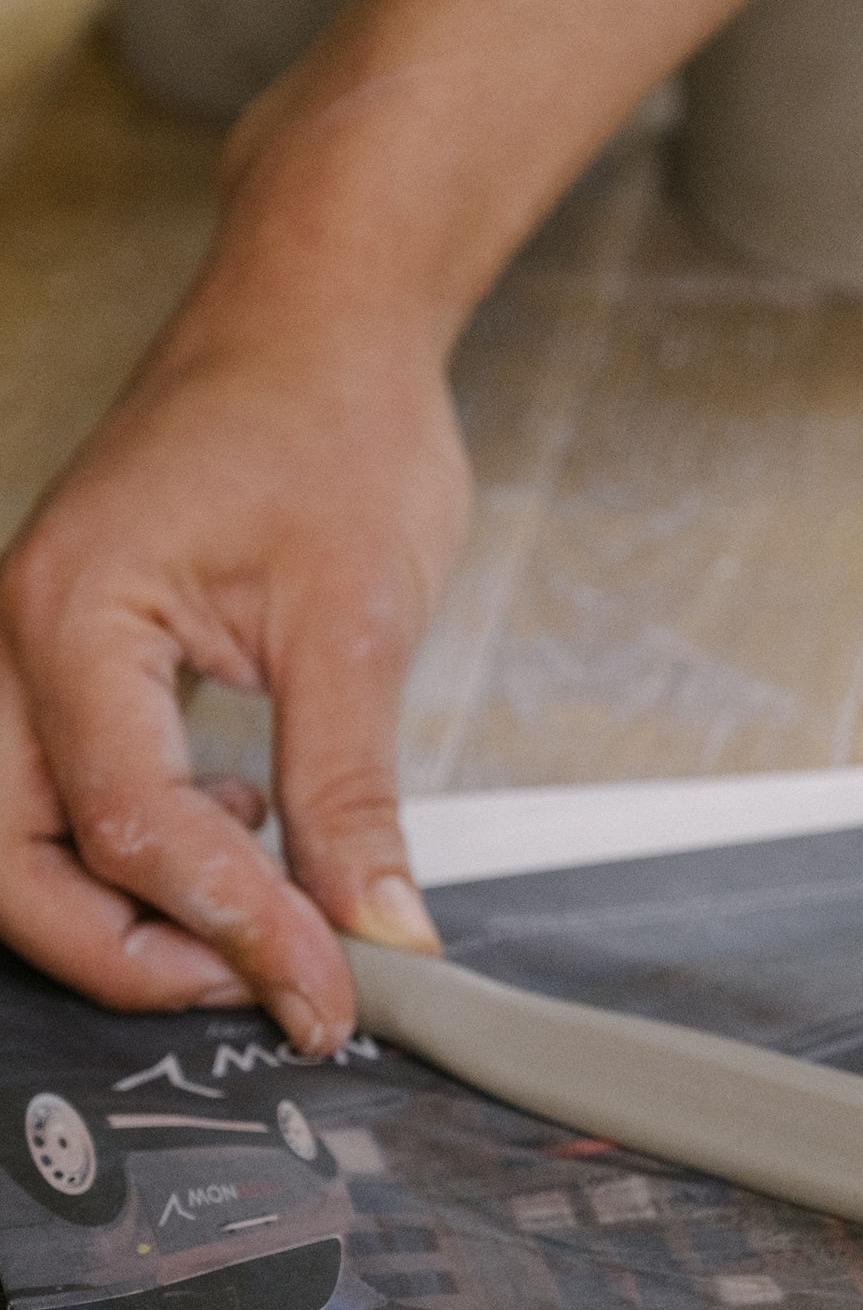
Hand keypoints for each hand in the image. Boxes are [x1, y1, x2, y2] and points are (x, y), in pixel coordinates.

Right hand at [0, 312, 469, 1050]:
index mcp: (72, 615)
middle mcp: (18, 635)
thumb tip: (380, 929)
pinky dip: (134, 840)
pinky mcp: (75, 647)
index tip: (326, 989)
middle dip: (126, 950)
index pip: (129, 826)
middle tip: (254, 986)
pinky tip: (235, 827)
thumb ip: (352, 790)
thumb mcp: (358, 619)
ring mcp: (33, 641)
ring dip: (122, 904)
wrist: (322, 320)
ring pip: (20, 834)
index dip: (236, 928)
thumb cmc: (336, 422)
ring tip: (255, 908)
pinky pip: (65, 780)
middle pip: (11, 858)